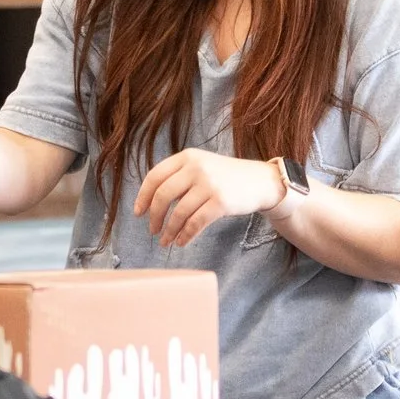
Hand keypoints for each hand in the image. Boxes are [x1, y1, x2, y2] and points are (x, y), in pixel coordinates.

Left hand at [134, 149, 284, 248]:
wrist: (260, 181)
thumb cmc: (226, 177)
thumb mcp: (201, 166)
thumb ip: (178, 177)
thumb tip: (150, 201)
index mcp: (187, 157)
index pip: (155, 176)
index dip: (143, 196)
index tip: (138, 212)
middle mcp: (196, 168)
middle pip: (163, 195)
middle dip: (154, 217)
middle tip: (153, 230)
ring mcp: (209, 184)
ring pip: (179, 213)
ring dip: (169, 231)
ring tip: (166, 241)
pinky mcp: (221, 202)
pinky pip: (195, 223)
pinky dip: (185, 235)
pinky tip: (181, 242)